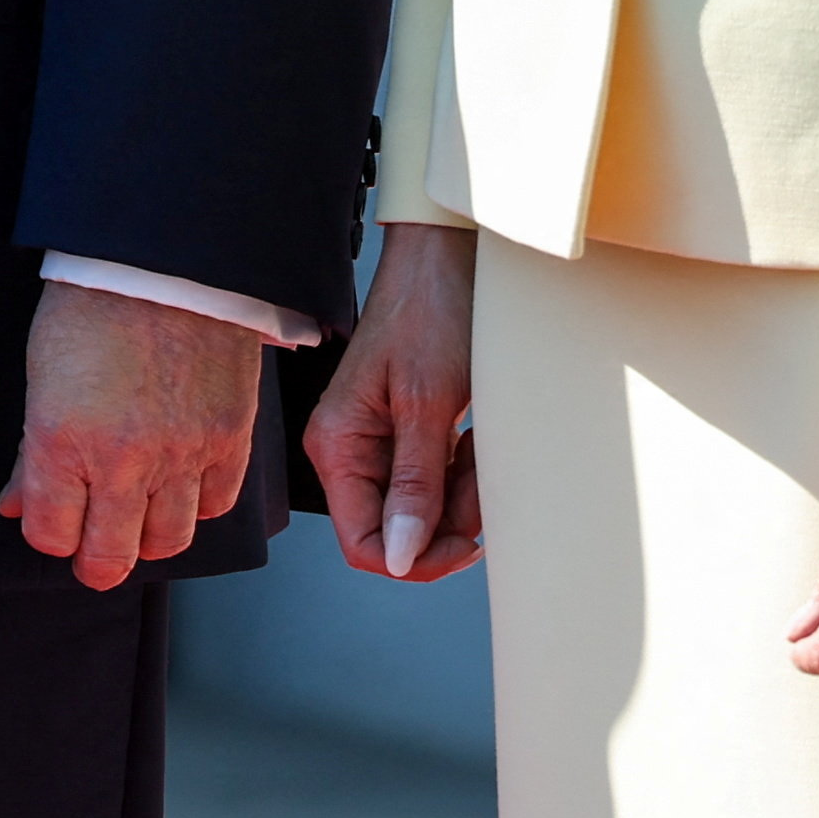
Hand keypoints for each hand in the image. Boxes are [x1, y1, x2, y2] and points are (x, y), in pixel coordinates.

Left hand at [0, 277, 273, 591]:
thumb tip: (17, 502)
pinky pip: (216, 504)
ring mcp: (182, 453)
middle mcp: (122, 459)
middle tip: (92, 555)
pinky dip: (197, 506)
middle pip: (110, 556)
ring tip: (136, 521)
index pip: (50, 534)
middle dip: (94, 562)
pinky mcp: (230, 439)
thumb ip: (32, 451)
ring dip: (147, 540)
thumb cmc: (94, 304)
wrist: (165, 259)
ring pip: (167, 541)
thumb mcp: (40, 375)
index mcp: (61, 440)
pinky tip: (180, 487)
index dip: (47, 535)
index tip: (50, 524)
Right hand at [301, 222, 482, 582]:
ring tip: (480, 442)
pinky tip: (474, 433)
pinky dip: (465, 469)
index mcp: (337, 446)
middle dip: (448, 517)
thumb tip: (400, 556)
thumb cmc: (429, 311)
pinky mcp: (407, 431)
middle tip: (481, 478)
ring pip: (424, 508)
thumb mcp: (427, 404)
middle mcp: (350, 450)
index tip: (465, 540)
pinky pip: (437, 479)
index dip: (414, 558)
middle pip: (397, 530)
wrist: (446, 259)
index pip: (362, 543)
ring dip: (463, 491)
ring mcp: (378, 441)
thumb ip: (414, 485)